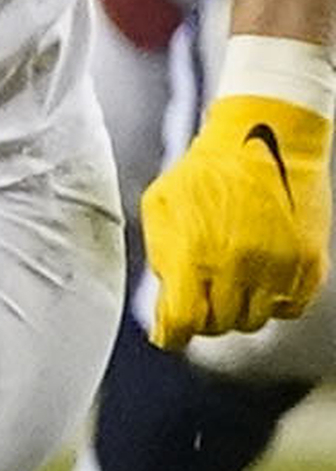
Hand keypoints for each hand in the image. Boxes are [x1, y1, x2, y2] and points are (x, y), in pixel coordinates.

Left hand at [140, 90, 331, 345]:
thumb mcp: (161, 205)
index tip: (169, 334)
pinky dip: (275, 303)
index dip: (172, 336)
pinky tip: (262, 281)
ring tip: (229, 285)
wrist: (266, 134)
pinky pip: (292, 308)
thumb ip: (160, 257)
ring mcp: (278, 266)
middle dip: (204, 318)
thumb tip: (163, 308)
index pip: (183, 325)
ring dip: (239, 311)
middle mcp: (238, 267)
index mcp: (194, 255)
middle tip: (200, 299)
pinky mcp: (310, 261)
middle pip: (219, 326)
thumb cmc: (201, 170)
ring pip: (255, 321)